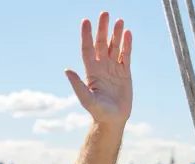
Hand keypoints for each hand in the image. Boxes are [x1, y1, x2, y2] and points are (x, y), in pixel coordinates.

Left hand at [65, 12, 131, 127]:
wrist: (113, 120)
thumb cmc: (98, 111)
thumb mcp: (87, 99)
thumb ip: (78, 85)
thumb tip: (67, 70)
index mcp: (91, 71)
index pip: (87, 49)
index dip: (86, 35)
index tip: (86, 21)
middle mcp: (101, 67)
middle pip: (101, 44)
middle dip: (103, 29)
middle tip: (105, 13)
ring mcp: (113, 68)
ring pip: (114, 47)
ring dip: (116, 34)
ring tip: (119, 21)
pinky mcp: (125, 72)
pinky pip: (126, 55)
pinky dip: (127, 44)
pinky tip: (128, 33)